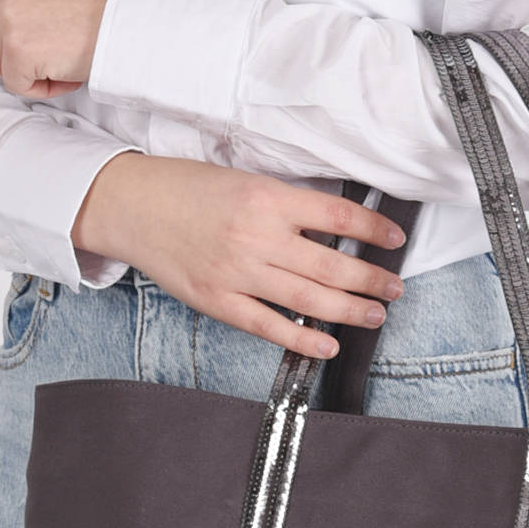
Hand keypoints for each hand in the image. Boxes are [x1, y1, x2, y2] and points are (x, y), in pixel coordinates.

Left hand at [0, 0, 117, 99]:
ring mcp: (6, 16)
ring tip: (57, 61)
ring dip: (23, 71)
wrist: (125, 15)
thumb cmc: (97, 0)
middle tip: (34, 58)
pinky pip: (16, 84)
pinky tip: (65, 73)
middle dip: (0, 54)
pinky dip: (41, 87)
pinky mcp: (18, 50)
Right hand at [73, 154, 407, 359]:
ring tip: (375, 315)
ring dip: (350, 311)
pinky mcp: (219, 301)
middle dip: (371, 281)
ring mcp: (238, 273)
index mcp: (268, 199)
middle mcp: (258, 237)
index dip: (373, 231)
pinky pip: (269, 326)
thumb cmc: (190, 190)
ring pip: (309, 299)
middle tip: (394, 288)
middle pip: (332, 266)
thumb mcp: (246, 182)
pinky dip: (302, 339)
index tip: (394, 240)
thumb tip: (335, 229)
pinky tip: (327, 345)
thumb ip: (287, 206)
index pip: (338, 217)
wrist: (134, 206)